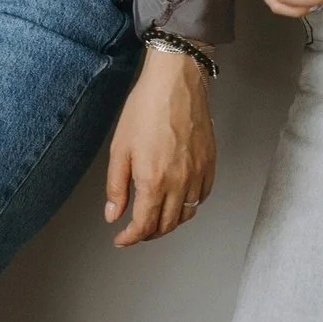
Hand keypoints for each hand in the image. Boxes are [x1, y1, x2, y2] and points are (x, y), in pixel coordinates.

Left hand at [104, 47, 214, 246]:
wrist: (176, 82)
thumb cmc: (146, 108)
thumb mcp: (119, 149)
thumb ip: (116, 186)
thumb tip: (113, 214)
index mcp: (153, 181)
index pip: (143, 226)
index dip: (130, 238)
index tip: (121, 239)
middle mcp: (179, 183)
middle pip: (166, 225)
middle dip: (148, 234)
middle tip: (135, 230)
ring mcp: (198, 174)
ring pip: (186, 214)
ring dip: (170, 223)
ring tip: (156, 218)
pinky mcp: (210, 164)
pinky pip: (202, 196)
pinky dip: (190, 205)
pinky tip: (178, 199)